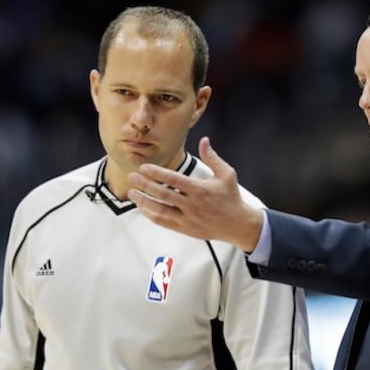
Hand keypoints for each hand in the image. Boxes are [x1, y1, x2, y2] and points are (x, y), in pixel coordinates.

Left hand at [127, 137, 263, 251]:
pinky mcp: (185, 228)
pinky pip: (163, 222)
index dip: (156, 173)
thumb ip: (212, 157)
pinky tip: (143, 207)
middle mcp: (192, 205)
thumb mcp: (226, 174)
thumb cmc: (231, 198)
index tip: (144, 167)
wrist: (237, 225)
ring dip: (143, 201)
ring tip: (132, 193)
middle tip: (132, 177)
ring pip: (159, 210)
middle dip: (144, 185)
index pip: (173, 180)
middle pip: (162, 194)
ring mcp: (187, 218)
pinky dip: (151, 215)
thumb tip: (204, 140)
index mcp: (200, 190)